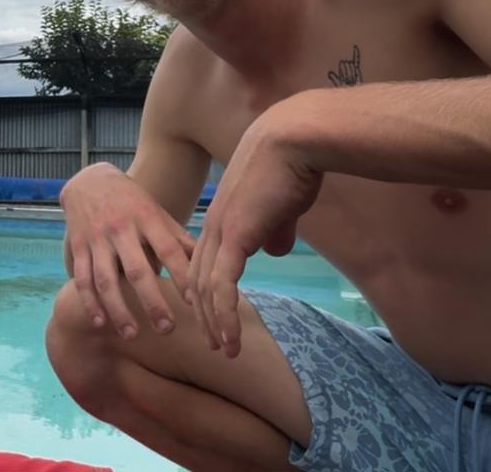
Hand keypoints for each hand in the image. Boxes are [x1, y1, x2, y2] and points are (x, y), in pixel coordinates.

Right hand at [61, 163, 195, 339]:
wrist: (89, 180)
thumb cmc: (132, 202)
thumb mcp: (157, 214)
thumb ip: (178, 240)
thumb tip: (208, 266)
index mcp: (147, 218)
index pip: (168, 249)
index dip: (181, 275)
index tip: (193, 302)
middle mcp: (121, 228)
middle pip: (138, 270)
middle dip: (152, 301)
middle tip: (167, 329)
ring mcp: (97, 238)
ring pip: (106, 279)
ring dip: (119, 309)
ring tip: (133, 334)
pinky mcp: (78, 246)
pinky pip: (83, 278)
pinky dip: (90, 302)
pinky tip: (101, 323)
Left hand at [185, 112, 322, 357]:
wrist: (293, 139)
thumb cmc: (292, 166)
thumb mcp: (281, 204)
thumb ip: (273, 228)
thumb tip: (274, 250)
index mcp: (222, 216)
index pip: (203, 262)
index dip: (205, 291)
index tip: (214, 316)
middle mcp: (214, 226)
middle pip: (197, 279)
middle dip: (205, 314)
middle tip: (213, 342)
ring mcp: (220, 232)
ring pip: (205, 289)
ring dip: (215, 324)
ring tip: (224, 350)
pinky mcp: (235, 237)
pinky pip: (222, 287)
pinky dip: (225, 317)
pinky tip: (230, 339)